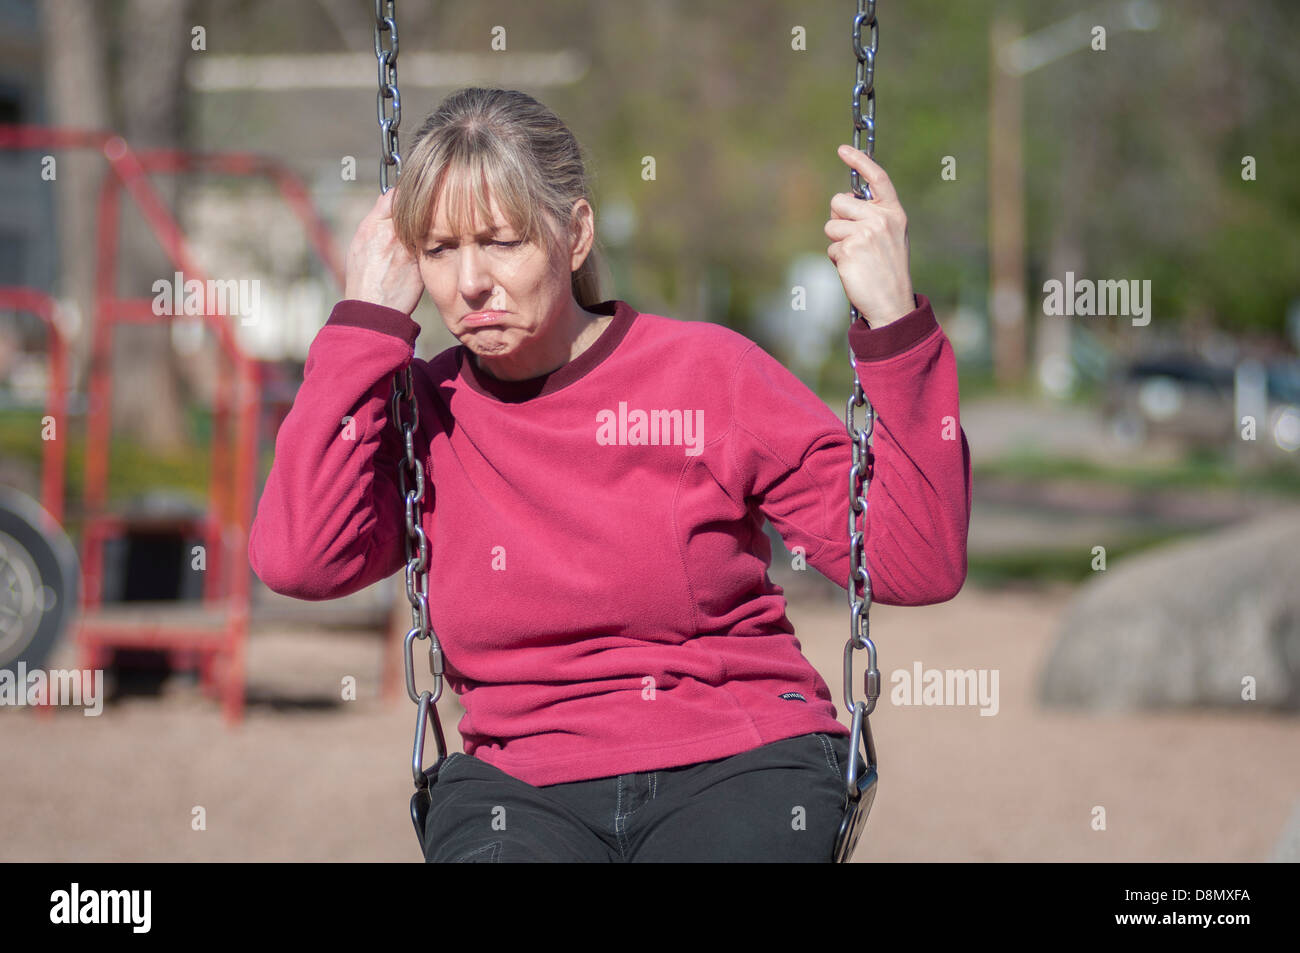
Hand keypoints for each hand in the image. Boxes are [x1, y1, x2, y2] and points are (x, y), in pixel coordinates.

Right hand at [344, 187, 425, 314]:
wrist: (373, 308)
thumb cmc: (363, 276)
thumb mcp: (360, 243)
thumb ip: (376, 221)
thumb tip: (388, 201)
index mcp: (374, 226)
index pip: (395, 195)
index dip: (403, 195)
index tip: (408, 197)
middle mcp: (393, 234)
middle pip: (413, 207)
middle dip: (419, 207)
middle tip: (425, 206)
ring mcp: (410, 248)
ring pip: (425, 225)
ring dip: (429, 223)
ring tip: (431, 226)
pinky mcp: (422, 262)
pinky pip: (431, 244)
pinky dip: (433, 242)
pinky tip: (434, 244)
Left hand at [825, 144, 915, 328]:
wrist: (892, 302)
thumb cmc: (887, 271)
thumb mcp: (890, 237)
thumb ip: (873, 217)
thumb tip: (843, 200)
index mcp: (894, 213)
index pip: (878, 179)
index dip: (860, 161)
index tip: (843, 150)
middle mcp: (881, 219)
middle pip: (840, 201)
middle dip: (839, 219)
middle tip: (854, 241)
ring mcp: (865, 232)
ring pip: (831, 224)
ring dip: (837, 242)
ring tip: (856, 258)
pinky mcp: (850, 248)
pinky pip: (830, 248)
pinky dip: (837, 260)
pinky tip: (853, 269)